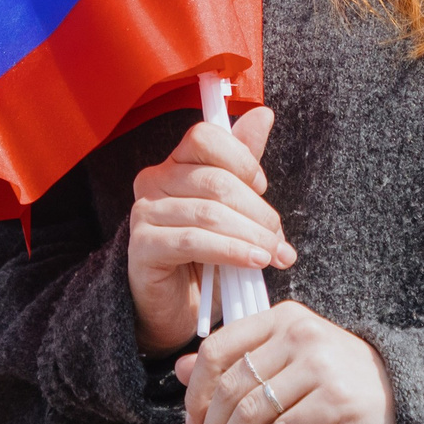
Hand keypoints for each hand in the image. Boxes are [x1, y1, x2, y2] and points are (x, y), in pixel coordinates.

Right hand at [126, 107, 291, 353]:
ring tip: (274, 255)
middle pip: (214, 179)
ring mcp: (145, 214)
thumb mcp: (233, 210)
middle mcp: (153, 181)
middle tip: (279, 238)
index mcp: (176, 165)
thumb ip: (244, 165)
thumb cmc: (207, 257)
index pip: (205, 137)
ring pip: (208, 212)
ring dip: (250, 235)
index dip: (241, 159)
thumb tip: (263, 114)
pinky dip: (231, 252)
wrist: (179, 309)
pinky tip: (253, 263)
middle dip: (257, 211)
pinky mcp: (143, 247)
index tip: (262, 187)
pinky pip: (193, 241)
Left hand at [174, 301, 398, 423]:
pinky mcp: (336, 400)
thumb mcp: (288, 358)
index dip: (195, 389)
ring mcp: (320, 365)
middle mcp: (300, 333)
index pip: (218, 347)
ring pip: (251, 413)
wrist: (407, 393)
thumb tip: (179, 370)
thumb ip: (237, 359)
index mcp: (283, 317)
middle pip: (231, 385)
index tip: (191, 422)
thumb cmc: (340, 376)